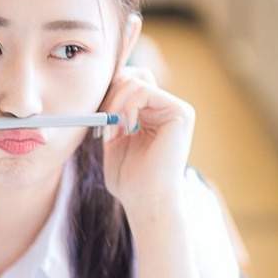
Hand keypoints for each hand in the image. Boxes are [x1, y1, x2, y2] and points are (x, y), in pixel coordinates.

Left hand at [100, 66, 194, 219]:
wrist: (146, 201)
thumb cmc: (129, 181)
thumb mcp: (114, 141)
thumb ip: (111, 115)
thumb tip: (101, 88)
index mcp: (153, 115)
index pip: (128, 83)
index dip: (108, 95)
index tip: (97, 121)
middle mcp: (167, 109)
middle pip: (133, 76)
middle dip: (110, 96)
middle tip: (102, 124)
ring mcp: (177, 109)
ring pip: (136, 82)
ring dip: (115, 105)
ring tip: (112, 132)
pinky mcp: (181, 112)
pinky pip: (145, 91)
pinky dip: (127, 107)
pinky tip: (126, 129)